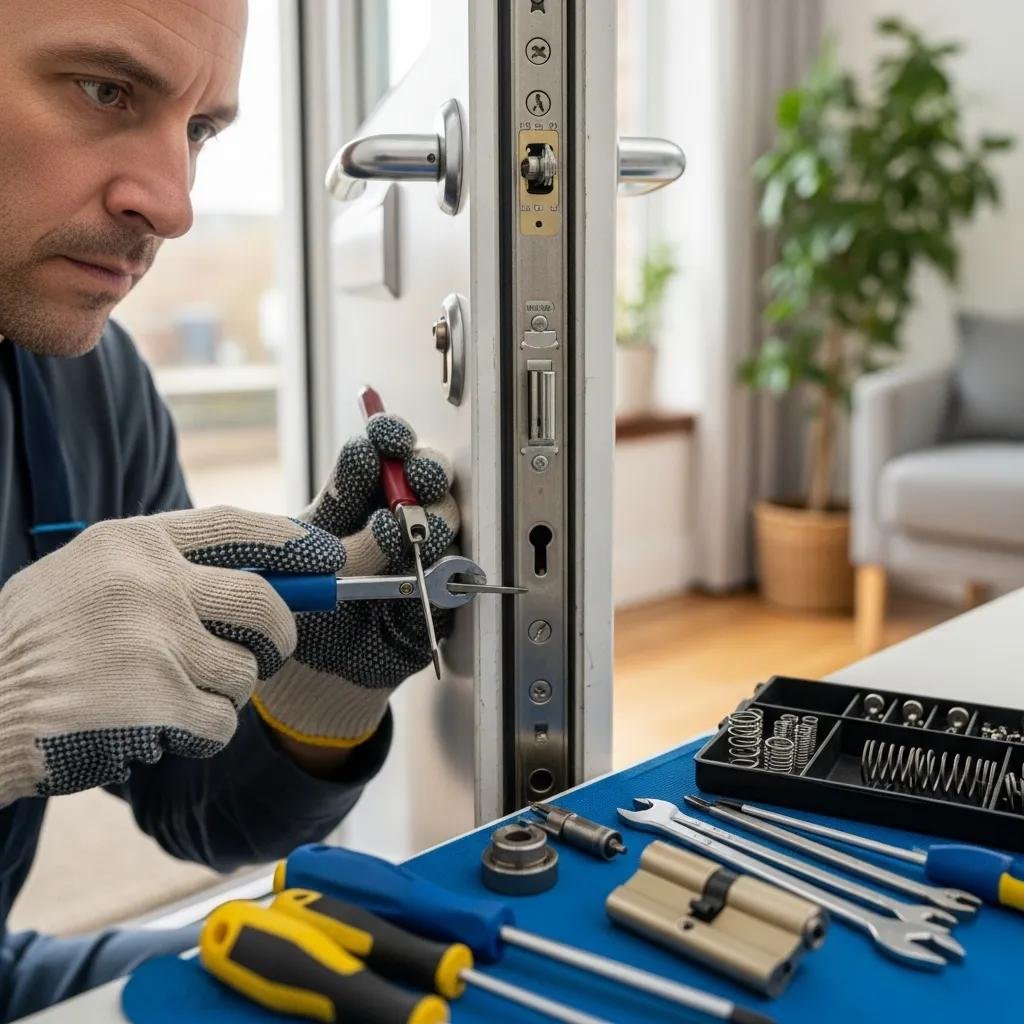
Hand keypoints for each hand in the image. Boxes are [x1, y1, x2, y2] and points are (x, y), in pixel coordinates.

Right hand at [0, 507, 343, 805]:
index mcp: (131, 544)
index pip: (235, 527)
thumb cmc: (32, 646)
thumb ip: (156, 570)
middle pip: (264, 604)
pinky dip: (200, 733)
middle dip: (279, 635)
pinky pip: (220, 722)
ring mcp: (158, 643)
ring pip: (244, 672)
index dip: (289, 541)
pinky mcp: (160, 702)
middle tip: (268, 652)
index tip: (324, 556)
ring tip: (172, 699)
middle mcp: (152, 584)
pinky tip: (156, 730)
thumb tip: (253, 580)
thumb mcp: (82, 576)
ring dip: (223, 694)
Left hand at [249, 412, 460, 747]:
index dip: (390, 436)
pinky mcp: (438, 596)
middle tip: (414, 475)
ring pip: (447, 521)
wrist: (311, 668)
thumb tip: (365, 454)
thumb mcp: (303, 549)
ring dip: (432, 518)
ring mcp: (421, 556)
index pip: (384, 452)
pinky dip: (441, 568)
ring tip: (410, 528)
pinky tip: (424, 565)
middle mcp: (397, 520)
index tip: (386, 435)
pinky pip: (452, 576)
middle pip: (426, 478)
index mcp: (361, 498)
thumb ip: (336, 504)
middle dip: (423, 471)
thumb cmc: (301, 602)